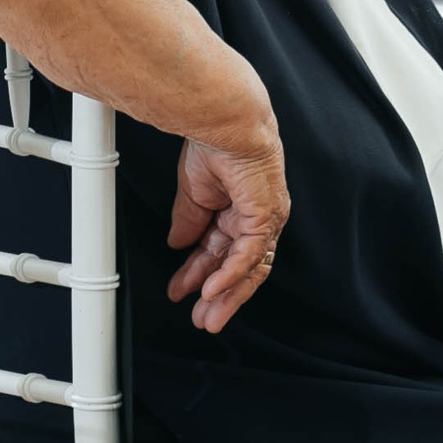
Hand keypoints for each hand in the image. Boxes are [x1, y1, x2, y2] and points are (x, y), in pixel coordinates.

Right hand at [165, 124, 288, 332]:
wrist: (226, 125)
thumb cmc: (214, 145)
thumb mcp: (193, 193)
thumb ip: (188, 221)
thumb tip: (177, 243)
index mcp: (238, 210)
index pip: (220, 251)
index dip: (200, 273)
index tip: (181, 289)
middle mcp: (254, 219)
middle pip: (238, 268)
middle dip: (218, 295)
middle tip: (201, 318)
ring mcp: (264, 220)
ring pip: (248, 269)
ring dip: (227, 295)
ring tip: (208, 316)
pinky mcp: (265, 219)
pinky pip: (248, 256)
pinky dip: (230, 275)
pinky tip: (212, 290)